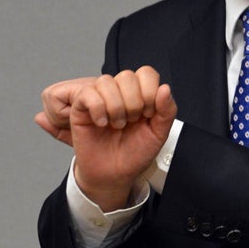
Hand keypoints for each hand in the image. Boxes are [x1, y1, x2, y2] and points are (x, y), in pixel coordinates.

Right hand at [42, 68, 176, 210]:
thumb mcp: (159, 133)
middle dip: (134, 102)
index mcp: (140, 96)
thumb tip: (165, 89)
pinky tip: (102, 123)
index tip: (149, 114)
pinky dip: (98, 108)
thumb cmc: (135, 153)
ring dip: (116, 106)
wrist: (115, 174)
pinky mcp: (81, 109)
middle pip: (127, 76)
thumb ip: (167, 111)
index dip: (150, 91)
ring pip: (106, 81)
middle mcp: (120, 94)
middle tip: (133, 121)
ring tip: (118, 124)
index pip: (146, 73)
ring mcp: (100, 99)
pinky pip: (87, 94)